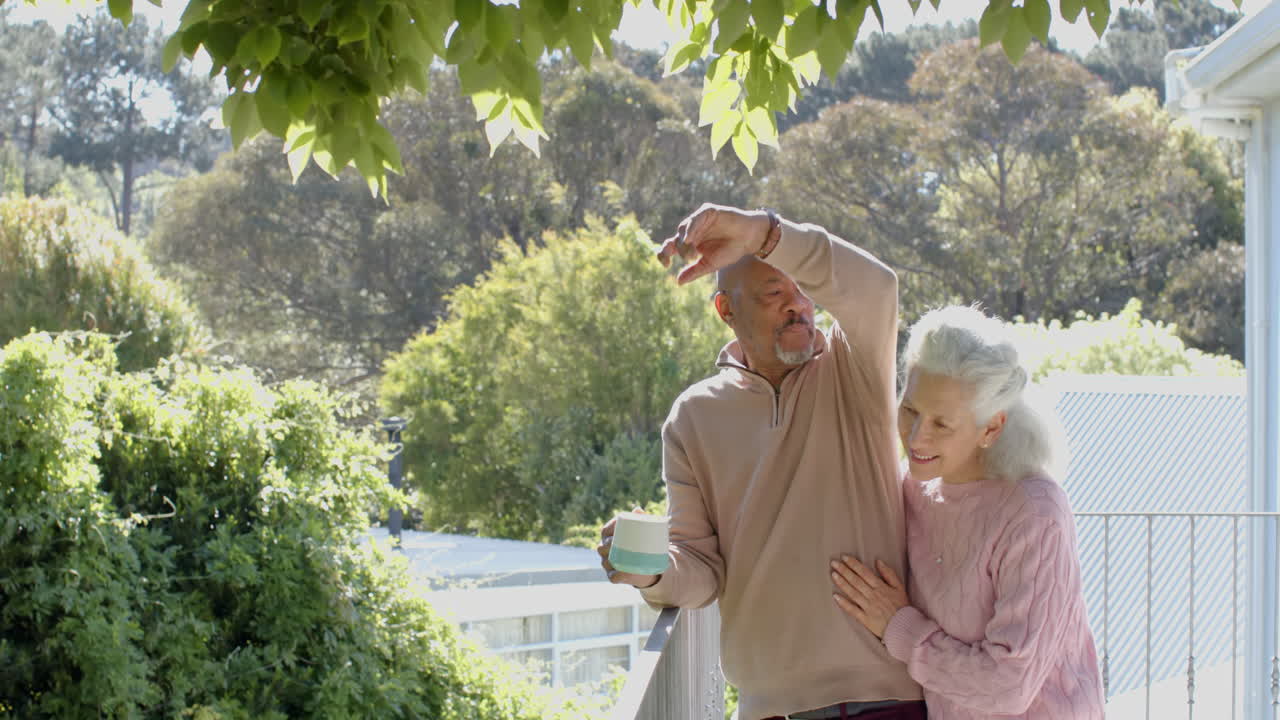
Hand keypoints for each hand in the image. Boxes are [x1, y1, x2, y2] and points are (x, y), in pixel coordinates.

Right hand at [597, 507, 659, 587]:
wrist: (650, 564)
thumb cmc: (643, 543)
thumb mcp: (643, 530)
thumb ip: (640, 519)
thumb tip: (638, 510)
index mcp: (609, 537)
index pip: (605, 531)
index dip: (610, 528)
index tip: (619, 526)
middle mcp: (605, 551)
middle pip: (602, 547)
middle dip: (608, 545)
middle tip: (621, 541)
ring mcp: (608, 564)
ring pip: (606, 562)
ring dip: (611, 560)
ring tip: (621, 557)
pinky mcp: (614, 576)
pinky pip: (613, 577)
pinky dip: (617, 575)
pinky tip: (620, 573)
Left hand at [656, 204, 771, 284]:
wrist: (748, 239)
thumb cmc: (730, 251)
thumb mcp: (710, 264)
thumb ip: (694, 271)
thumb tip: (678, 282)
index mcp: (689, 244)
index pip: (670, 248)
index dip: (664, 255)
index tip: (666, 265)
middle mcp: (691, 232)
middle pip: (675, 238)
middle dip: (679, 249)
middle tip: (690, 258)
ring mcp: (698, 221)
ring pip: (683, 228)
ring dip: (685, 240)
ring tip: (692, 252)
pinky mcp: (707, 211)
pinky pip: (696, 218)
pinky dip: (692, 228)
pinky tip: (690, 238)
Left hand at [831, 556, 908, 638]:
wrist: (905, 628)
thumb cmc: (902, 607)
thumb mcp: (899, 588)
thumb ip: (889, 574)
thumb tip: (878, 561)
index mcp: (881, 587)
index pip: (865, 573)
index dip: (854, 564)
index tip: (844, 557)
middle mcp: (873, 596)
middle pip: (856, 581)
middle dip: (844, 571)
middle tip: (834, 563)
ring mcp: (868, 608)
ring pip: (853, 593)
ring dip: (842, 583)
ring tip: (833, 574)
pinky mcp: (865, 619)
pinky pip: (853, 610)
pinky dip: (844, 604)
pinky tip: (835, 597)